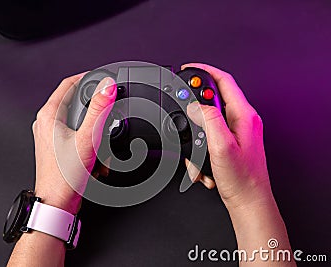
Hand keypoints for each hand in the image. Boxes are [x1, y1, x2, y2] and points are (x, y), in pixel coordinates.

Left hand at [32, 74, 116, 213]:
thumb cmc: (65, 176)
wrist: (58, 202)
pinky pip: (79, 137)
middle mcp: (47, 124)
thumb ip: (99, 110)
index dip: (87, 77)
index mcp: (49, 115)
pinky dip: (91, 143)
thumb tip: (107, 86)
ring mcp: (52, 137)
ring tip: (101, 145)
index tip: (102, 78)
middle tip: (108, 117)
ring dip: (95, 132)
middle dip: (96, 112)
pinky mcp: (59, 149)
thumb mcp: (87, 139)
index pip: (68, 84)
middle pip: (76, 103)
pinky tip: (96, 157)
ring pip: (80, 122)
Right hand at [184, 63, 271, 209]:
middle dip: (196, 109)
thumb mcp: (221, 146)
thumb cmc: (242, 178)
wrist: (248, 200)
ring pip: (211, 120)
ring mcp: (239, 131)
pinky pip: (212, 135)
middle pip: (215, 99)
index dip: (205, 70)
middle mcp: (243, 120)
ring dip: (198, 134)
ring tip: (199, 155)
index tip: (189, 68)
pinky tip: (204, 163)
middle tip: (185, 116)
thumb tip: (197, 104)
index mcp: (244, 115)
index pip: (224, 81)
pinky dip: (203, 146)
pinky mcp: (233, 142)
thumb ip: (209, 119)